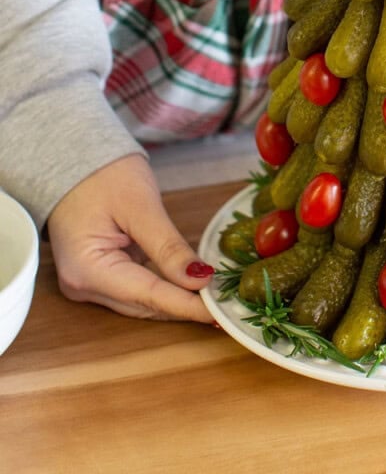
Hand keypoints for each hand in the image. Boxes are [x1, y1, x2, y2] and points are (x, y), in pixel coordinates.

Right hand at [47, 154, 213, 321]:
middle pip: (143, 304)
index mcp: (87, 270)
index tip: (218, 313)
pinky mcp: (100, 274)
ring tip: (215, 297)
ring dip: (177, 297)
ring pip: (142, 300)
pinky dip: (165, 286)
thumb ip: (169, 247)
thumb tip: (200, 279)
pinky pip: (138, 287)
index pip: (147, 296)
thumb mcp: (141, 207)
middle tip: (224, 305)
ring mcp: (90, 282)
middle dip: (184, 304)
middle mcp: (84, 285)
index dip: (186, 306)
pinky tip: (192, 285)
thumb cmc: (103, 175)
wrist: (73, 161)